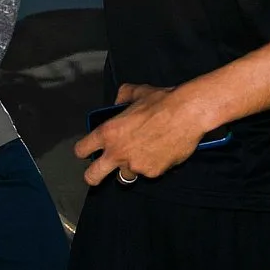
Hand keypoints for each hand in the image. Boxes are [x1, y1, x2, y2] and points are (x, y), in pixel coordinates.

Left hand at [74, 83, 211, 185]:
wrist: (187, 114)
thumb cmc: (161, 101)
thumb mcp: (135, 93)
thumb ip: (122, 98)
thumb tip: (118, 102)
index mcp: (108, 133)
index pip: (82, 149)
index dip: (83, 151)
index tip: (87, 152)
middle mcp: (117, 152)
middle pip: (93, 176)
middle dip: (93, 176)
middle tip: (98, 173)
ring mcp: (135, 166)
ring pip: (124, 177)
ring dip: (129, 169)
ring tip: (140, 157)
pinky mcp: (153, 173)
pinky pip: (148, 173)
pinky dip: (152, 166)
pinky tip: (161, 154)